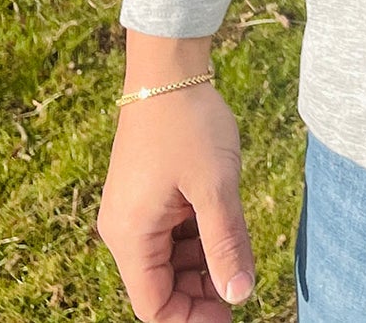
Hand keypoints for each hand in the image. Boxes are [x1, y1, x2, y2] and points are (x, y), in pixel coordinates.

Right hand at [97, 72, 256, 319]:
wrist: (169, 68)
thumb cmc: (189, 123)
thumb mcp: (215, 186)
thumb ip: (226, 244)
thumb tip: (240, 295)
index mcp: (130, 236)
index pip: (154, 305)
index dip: (192, 317)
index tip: (233, 308)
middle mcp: (123, 229)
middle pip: (160, 285)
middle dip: (200, 291)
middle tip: (242, 281)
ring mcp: (134, 209)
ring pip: (168, 259)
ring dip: (201, 263)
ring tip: (238, 249)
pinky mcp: (147, 193)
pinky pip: (170, 232)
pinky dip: (196, 237)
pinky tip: (224, 224)